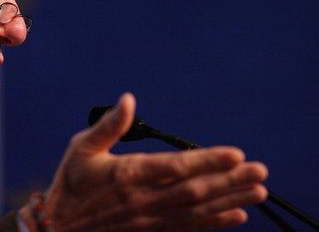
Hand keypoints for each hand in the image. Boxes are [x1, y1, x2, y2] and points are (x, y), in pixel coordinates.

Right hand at [22, 93, 267, 231]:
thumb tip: (129, 99)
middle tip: (259, 172)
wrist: (59, 228)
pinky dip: (215, 223)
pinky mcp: (152, 231)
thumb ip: (109, 125)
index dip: (207, 161)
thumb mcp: (82, 147)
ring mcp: (151, 219)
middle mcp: (144, 199)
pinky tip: (237, 215)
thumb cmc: (72, 183)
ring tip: (258, 191)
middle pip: (195, 190)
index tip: (235, 154)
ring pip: (198, 211)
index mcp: (128, 174)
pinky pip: (189, 228)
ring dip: (230, 200)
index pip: (175, 167)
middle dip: (229, 181)